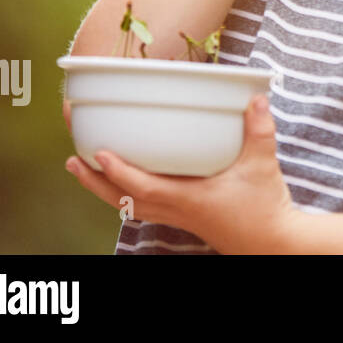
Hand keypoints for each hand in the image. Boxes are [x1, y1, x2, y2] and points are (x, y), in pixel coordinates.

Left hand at [64, 95, 296, 254]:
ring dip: (102, 188)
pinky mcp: (182, 217)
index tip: (98, 154)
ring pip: (127, 205)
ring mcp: (177, 216)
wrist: (271, 243)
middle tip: (71, 159)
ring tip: (81, 168)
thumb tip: (254, 99)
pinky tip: (121, 180)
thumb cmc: (264, 209)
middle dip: (93, 180)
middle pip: (122, 200)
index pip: (143, 188)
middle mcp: (175, 210)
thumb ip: (259, 130)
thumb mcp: (263, 165)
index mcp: (189, 199)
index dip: (118, 172)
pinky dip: (123, 193)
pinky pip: (142, 206)